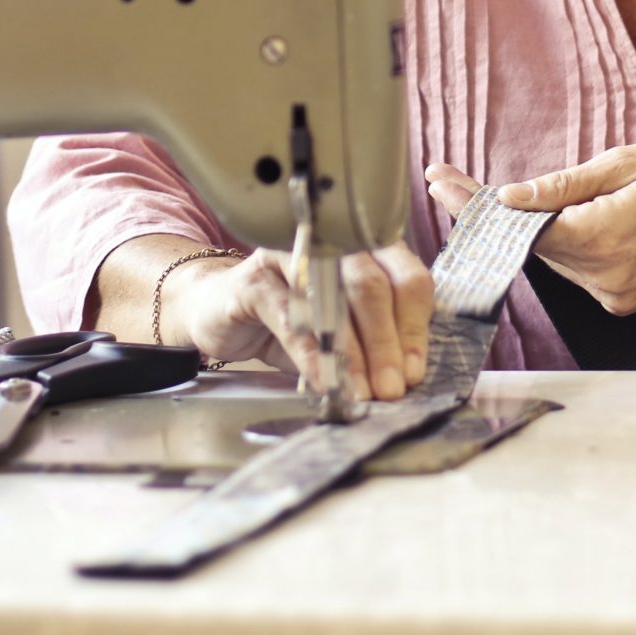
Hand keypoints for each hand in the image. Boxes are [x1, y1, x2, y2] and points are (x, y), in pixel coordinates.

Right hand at [169, 243, 434, 400]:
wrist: (221, 312)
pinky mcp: (256, 278)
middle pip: (374, 286)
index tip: (413, 373)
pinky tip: (323, 379)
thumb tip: (406, 378)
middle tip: (390, 389)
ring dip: (353, 352)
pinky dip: (311, 352)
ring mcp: (292, 254)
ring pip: (335, 297)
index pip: (407, 280)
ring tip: (362, 391)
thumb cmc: (292, 321)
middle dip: (386, 343)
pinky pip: (291, 314)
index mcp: (368, 249)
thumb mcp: (343, 333)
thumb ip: (375, 346)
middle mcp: (333, 243)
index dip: (414, 328)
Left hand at [426, 140, 635, 314]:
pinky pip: (574, 266)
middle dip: (493, 214)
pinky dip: (560, 242)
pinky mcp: (620, 298)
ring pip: (550, 257)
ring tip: (514, 194)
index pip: (520, 227)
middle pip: (530, 245)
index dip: (474, 205)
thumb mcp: (624, 162)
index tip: (439, 182)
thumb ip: (562, 187)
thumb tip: (508, 198)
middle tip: (451, 180)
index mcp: (604, 238)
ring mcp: (613, 294)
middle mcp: (605, 278)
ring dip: (528, 228)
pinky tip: (557, 217)